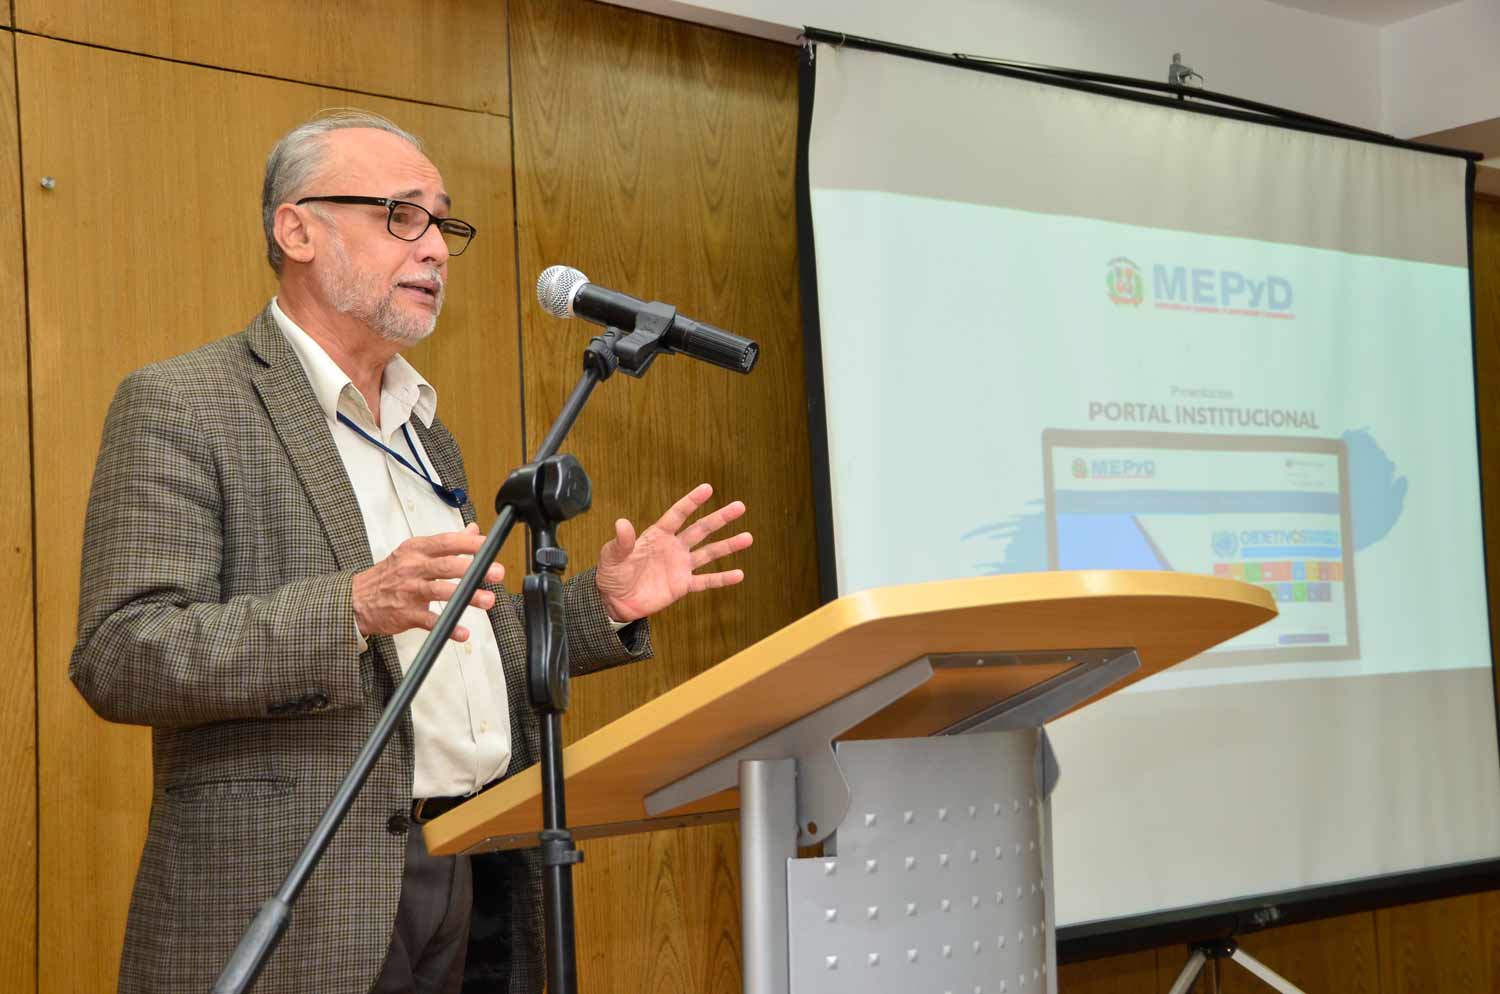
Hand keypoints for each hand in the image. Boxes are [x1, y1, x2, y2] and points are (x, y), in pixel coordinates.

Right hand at [352, 523, 503, 641]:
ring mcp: (408, 591)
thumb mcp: (413, 552)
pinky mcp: (406, 614)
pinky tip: (462, 631)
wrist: (356, 600)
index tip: (489, 545)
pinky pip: (430, 621)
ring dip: (467, 597)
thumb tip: (472, 530)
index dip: (469, 543)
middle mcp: (412, 568)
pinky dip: (447, 628)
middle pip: (446, 566)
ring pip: (441, 592)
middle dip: (474, 569)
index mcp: (415, 550)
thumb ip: (445, 543)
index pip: (446, 542)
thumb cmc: (389, 575)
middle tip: (496, 572)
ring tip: (487, 600)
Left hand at [595, 483, 751, 623]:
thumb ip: (621, 541)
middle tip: (740, 506)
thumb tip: (622, 523)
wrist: (615, 601)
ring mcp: (680, 566)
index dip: (692, 502)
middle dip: (720, 518)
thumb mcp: (612, 556)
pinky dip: (722, 579)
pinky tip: (739, 574)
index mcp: (658, 535)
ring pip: (709, 553)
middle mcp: (674, 547)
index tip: (708, 488)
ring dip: (728, 546)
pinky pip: (706, 581)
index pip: (678, 515)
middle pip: (701, 529)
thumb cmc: (612, 574)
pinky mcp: (682, 586)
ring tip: (748, 537)